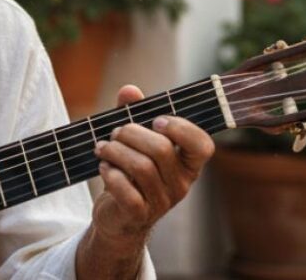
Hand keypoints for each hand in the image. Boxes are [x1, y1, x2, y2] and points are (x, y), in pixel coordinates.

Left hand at [91, 84, 214, 242]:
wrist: (117, 214)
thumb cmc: (130, 171)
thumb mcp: (133, 141)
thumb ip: (133, 113)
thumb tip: (130, 90)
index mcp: (187, 163)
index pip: (202, 145)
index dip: (181, 128)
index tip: (156, 120)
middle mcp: (180, 183)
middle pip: (161, 150)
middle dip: (131, 133)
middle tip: (115, 133)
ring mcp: (162, 202)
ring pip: (141, 168)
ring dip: (115, 151)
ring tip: (103, 148)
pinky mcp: (139, 215)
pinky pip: (127, 192)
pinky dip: (111, 174)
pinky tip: (103, 167)